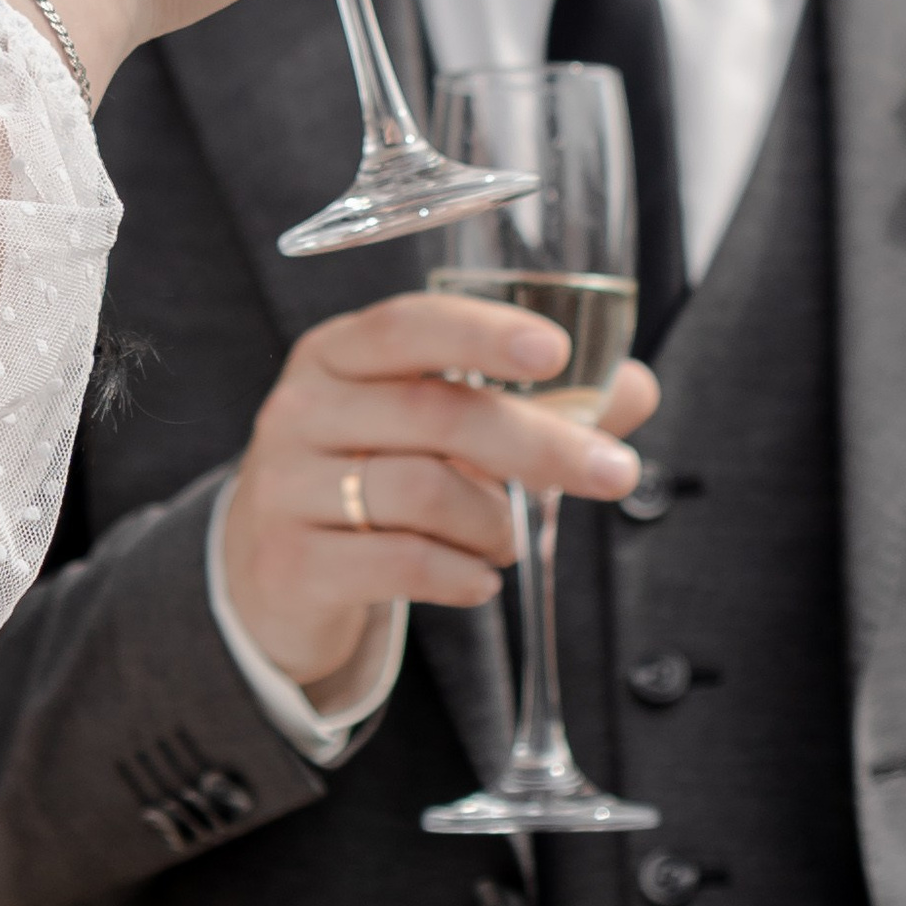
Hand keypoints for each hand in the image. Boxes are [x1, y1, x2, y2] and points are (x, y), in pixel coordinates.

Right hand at [220, 291, 664, 693]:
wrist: (269, 577)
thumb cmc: (370, 480)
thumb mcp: (434, 431)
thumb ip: (533, 405)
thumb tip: (636, 387)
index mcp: (337, 354)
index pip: (408, 325)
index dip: (482, 333)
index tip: (554, 351)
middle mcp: (302, 408)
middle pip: (435, 412)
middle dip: (539, 443)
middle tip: (614, 473)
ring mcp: (286, 486)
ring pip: (420, 491)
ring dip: (494, 522)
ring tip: (509, 538)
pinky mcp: (291, 563)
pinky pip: (399, 562)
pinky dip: (460, 574)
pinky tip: (479, 580)